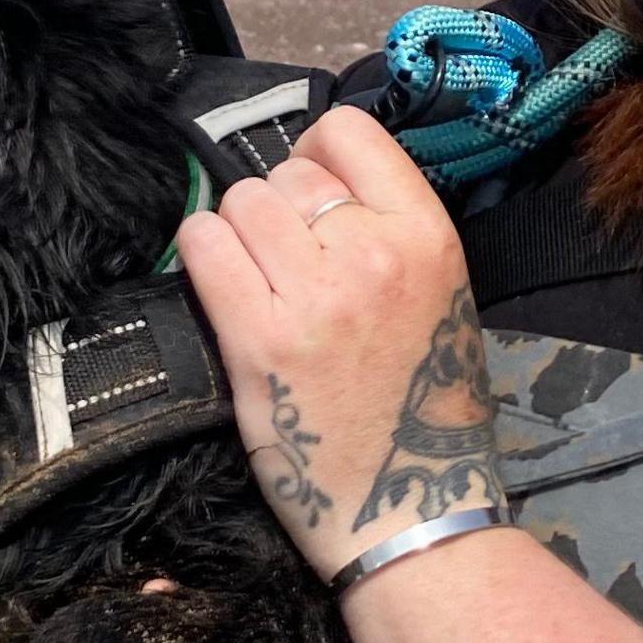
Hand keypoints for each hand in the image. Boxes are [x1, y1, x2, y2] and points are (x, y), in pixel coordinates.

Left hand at [172, 107, 500, 581]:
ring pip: (241, 203)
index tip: (308, 191)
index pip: (349, 132)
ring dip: (237, 234)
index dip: (316, 152)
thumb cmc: (421, 411)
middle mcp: (373, 253)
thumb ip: (388, 231)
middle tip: (285, 265)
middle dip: (277, 210)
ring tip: (257, 282)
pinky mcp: (259, 337)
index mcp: (427, 237)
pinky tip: (219, 284)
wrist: (409, 510)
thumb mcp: (441, 296)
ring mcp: (315, 295)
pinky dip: (201, 254)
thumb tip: (312, 180)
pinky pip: (204, 246)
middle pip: (287, 174)